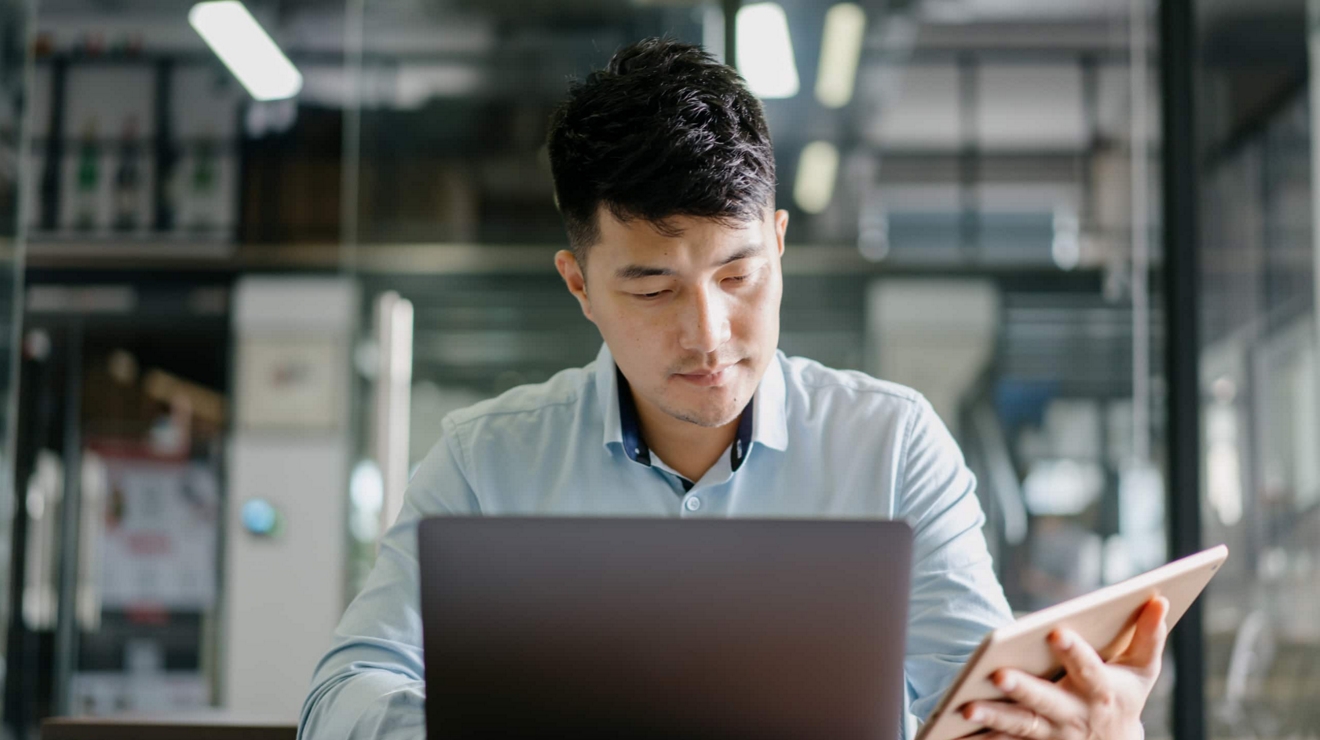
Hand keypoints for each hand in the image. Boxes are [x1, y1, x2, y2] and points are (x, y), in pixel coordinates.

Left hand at [958, 595, 1169, 739]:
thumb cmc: (1124, 696)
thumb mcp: (1142, 671)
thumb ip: (1149, 636)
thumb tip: (1157, 598)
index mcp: (1102, 691)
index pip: (1089, 669)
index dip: (1075, 652)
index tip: (1056, 632)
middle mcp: (1075, 715)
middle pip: (1047, 702)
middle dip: (1024, 689)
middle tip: (998, 674)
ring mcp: (1052, 735)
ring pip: (1020, 726)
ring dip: (993, 718)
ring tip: (966, 707)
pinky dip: (981, 739)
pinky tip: (953, 730)